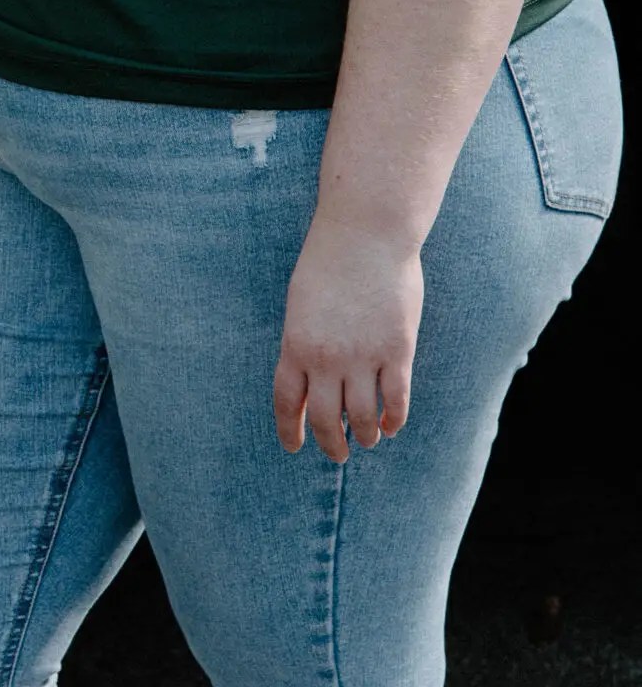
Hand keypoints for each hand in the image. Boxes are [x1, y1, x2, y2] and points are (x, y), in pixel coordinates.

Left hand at [273, 214, 423, 460]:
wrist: (365, 233)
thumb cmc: (329, 262)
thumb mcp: (302, 303)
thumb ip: (304, 343)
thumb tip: (308, 384)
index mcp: (296, 343)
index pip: (288, 402)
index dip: (291, 430)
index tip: (294, 447)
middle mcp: (327, 357)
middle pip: (327, 420)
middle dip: (332, 444)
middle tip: (339, 453)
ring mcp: (363, 356)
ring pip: (364, 419)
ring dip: (366, 436)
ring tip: (368, 438)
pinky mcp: (398, 351)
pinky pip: (397, 402)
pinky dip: (394, 420)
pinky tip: (392, 424)